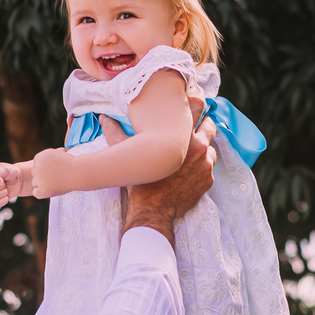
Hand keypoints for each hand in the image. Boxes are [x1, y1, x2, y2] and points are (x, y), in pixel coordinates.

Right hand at [0, 162, 24, 208]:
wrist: (17, 181)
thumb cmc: (10, 173)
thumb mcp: (6, 169)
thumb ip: (0, 172)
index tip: (2, 181)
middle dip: (1, 186)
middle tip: (4, 183)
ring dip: (3, 193)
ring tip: (5, 188)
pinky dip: (4, 200)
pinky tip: (6, 195)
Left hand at [31, 148, 75, 198]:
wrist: (78, 172)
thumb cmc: (72, 163)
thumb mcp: (59, 153)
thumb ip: (49, 155)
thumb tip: (48, 157)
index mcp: (39, 157)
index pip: (37, 165)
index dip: (46, 168)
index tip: (55, 170)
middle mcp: (36, 167)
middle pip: (35, 174)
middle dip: (43, 176)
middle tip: (56, 177)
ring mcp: (38, 179)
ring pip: (35, 183)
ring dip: (43, 184)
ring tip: (56, 182)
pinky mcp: (42, 189)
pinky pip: (36, 192)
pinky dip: (41, 193)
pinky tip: (51, 190)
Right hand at [121, 98, 216, 246]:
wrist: (153, 210)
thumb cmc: (141, 181)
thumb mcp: (126, 154)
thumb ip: (115, 133)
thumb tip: (103, 118)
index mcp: (180, 135)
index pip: (197, 106)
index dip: (195, 104)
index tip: (191, 106)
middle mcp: (197, 147)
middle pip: (210, 124)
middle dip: (204, 124)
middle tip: (194, 128)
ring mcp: (205, 164)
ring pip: (211, 147)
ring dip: (203, 148)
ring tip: (190, 154)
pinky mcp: (208, 180)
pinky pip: (209, 167)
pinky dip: (202, 167)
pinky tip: (189, 172)